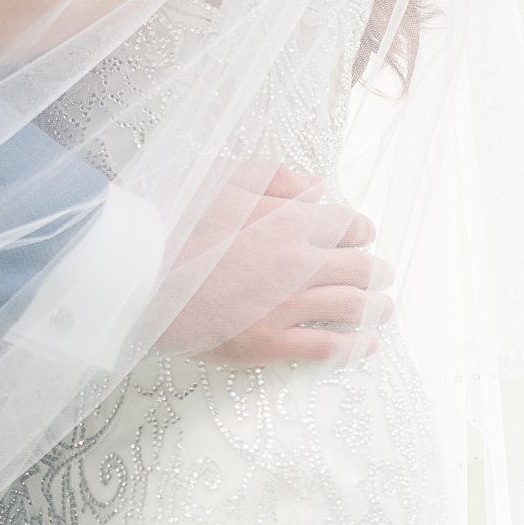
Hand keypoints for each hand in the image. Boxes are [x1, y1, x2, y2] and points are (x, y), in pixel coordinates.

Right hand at [156, 164, 392, 368]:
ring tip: (383, 308)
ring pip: (353, 307)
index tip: (360, 237)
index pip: (350, 225)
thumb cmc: (177, 218)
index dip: (361, 231)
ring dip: (376, 307)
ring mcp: (287, 305)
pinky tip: (365, 346)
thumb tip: (315, 186)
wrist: (140, 268)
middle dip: (377, 270)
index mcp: (289, 219)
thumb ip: (274, 176)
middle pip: (361, 267)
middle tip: (381, 273)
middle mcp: (298, 262)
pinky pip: (329, 348)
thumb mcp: (224, 177)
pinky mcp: (270, 342)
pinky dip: (355, 347)